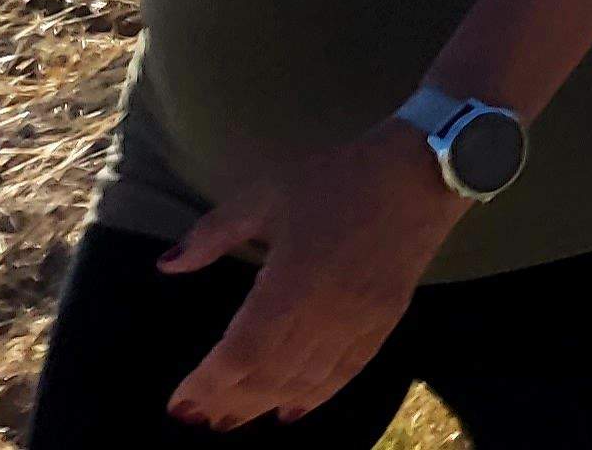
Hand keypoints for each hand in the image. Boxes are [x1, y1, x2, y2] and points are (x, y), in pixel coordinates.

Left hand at [159, 122, 465, 429]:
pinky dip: (317, 396)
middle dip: (230, 403)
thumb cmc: (340, 178)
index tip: (179, 404)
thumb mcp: (267, 194)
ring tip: (232, 420)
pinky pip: (347, 370)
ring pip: (307, 380)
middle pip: (271, 376)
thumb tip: (167, 265)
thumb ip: (215, 233)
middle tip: (198, 419)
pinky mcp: (385, 320)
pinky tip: (291, 409)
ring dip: (265, 404)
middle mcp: (326, 313)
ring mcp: (360, 320)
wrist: (423, 171)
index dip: (209, 385)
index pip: (242, 353)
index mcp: (292, 282)